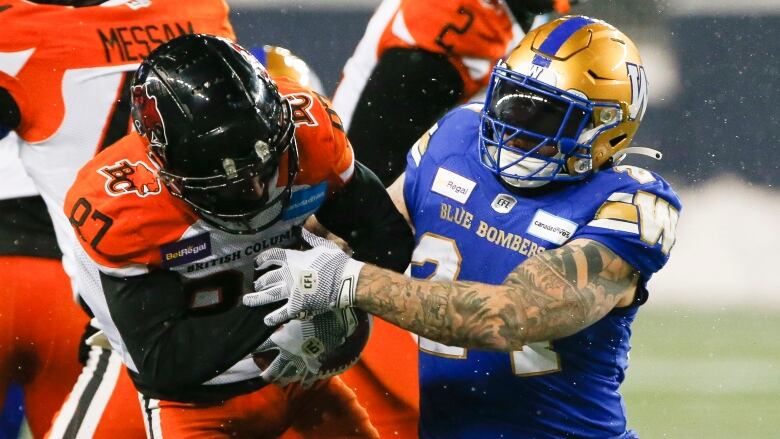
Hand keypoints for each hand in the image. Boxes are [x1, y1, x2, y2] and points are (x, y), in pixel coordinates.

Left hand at [243, 229, 363, 325]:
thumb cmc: (336, 262)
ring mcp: (290, 291)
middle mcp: (287, 274)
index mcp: (293, 258)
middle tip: (257, 285)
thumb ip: (311, 238)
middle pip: (266, 278)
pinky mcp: (296, 306)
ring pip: (267, 295)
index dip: (262, 259)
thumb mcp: (324, 245)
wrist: (345, 281)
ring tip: (248, 301)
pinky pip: (280, 313)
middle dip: (260, 282)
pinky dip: (272, 317)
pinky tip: (266, 320)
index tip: (257, 263)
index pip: (271, 256)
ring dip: (256, 299)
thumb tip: (303, 229)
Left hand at [253, 308, 367, 386]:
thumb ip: (283, 316)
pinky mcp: (316, 364)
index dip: (254, 350)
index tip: (248, 352)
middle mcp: (290, 353)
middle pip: (275, 368)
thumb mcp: (295, 313)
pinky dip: (306, 381)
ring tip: (279, 384)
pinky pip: (309, 376)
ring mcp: (303, 361)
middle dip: (268, 374)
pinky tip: (304, 385)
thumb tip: (272, 312)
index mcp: (282, 340)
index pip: (262, 346)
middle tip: (262, 377)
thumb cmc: (314, 313)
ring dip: (284, 380)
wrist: (336, 322)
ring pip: (290, 375)